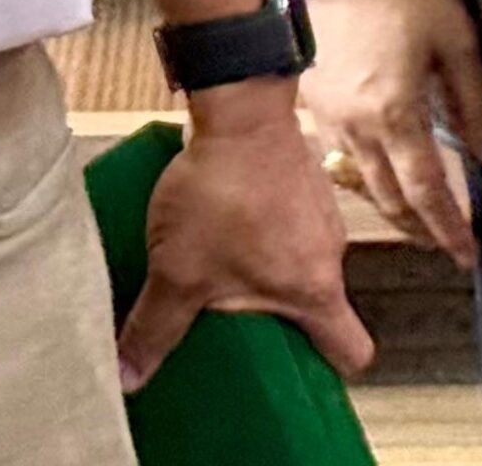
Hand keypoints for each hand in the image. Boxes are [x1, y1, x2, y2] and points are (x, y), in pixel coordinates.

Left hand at [115, 80, 375, 388]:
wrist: (239, 107)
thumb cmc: (222, 191)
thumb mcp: (177, 270)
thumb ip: (155, 327)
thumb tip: (129, 375)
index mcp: (314, 289)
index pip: (351, 350)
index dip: (327, 370)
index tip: (292, 370)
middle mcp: (329, 255)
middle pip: (319, 308)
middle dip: (278, 319)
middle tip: (233, 321)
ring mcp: (321, 216)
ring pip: (300, 263)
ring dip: (265, 271)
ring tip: (217, 266)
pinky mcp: (304, 184)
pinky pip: (290, 225)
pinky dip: (262, 231)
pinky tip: (223, 221)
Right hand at [298, 0, 481, 266]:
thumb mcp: (457, 40)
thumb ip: (477, 103)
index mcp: (397, 115)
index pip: (427, 192)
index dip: (449, 229)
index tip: (469, 256)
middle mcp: (359, 127)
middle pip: (391, 199)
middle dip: (420, 229)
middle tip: (446, 246)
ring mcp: (331, 116)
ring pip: (362, 181)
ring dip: (393, 207)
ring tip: (420, 219)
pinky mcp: (315, 100)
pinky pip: (342, 152)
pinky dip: (365, 173)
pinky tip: (383, 170)